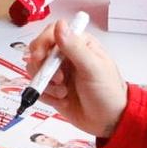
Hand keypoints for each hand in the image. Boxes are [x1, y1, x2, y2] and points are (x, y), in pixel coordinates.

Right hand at [21, 14, 126, 137]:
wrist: (110, 122)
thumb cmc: (108, 92)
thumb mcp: (92, 68)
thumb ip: (74, 47)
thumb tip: (60, 25)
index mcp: (79, 44)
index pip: (52, 33)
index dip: (42, 43)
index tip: (39, 57)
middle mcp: (66, 56)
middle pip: (39, 52)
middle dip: (44, 68)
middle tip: (58, 80)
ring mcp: (59, 73)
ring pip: (36, 71)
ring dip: (47, 84)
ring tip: (64, 92)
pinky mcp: (54, 89)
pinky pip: (39, 89)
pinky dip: (48, 96)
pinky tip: (63, 100)